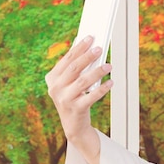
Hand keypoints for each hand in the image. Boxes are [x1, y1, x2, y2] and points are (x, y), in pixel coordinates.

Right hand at [45, 36, 110, 163]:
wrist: (73, 125)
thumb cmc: (74, 99)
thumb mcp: (70, 84)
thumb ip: (75, 69)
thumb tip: (87, 48)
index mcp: (52, 78)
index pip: (66, 60)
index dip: (78, 48)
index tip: (89, 38)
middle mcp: (55, 88)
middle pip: (74, 68)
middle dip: (87, 56)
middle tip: (99, 48)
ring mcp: (64, 99)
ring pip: (83, 81)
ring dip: (97, 72)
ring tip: (108, 65)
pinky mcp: (76, 109)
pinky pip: (91, 96)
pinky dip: (102, 89)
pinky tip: (111, 82)